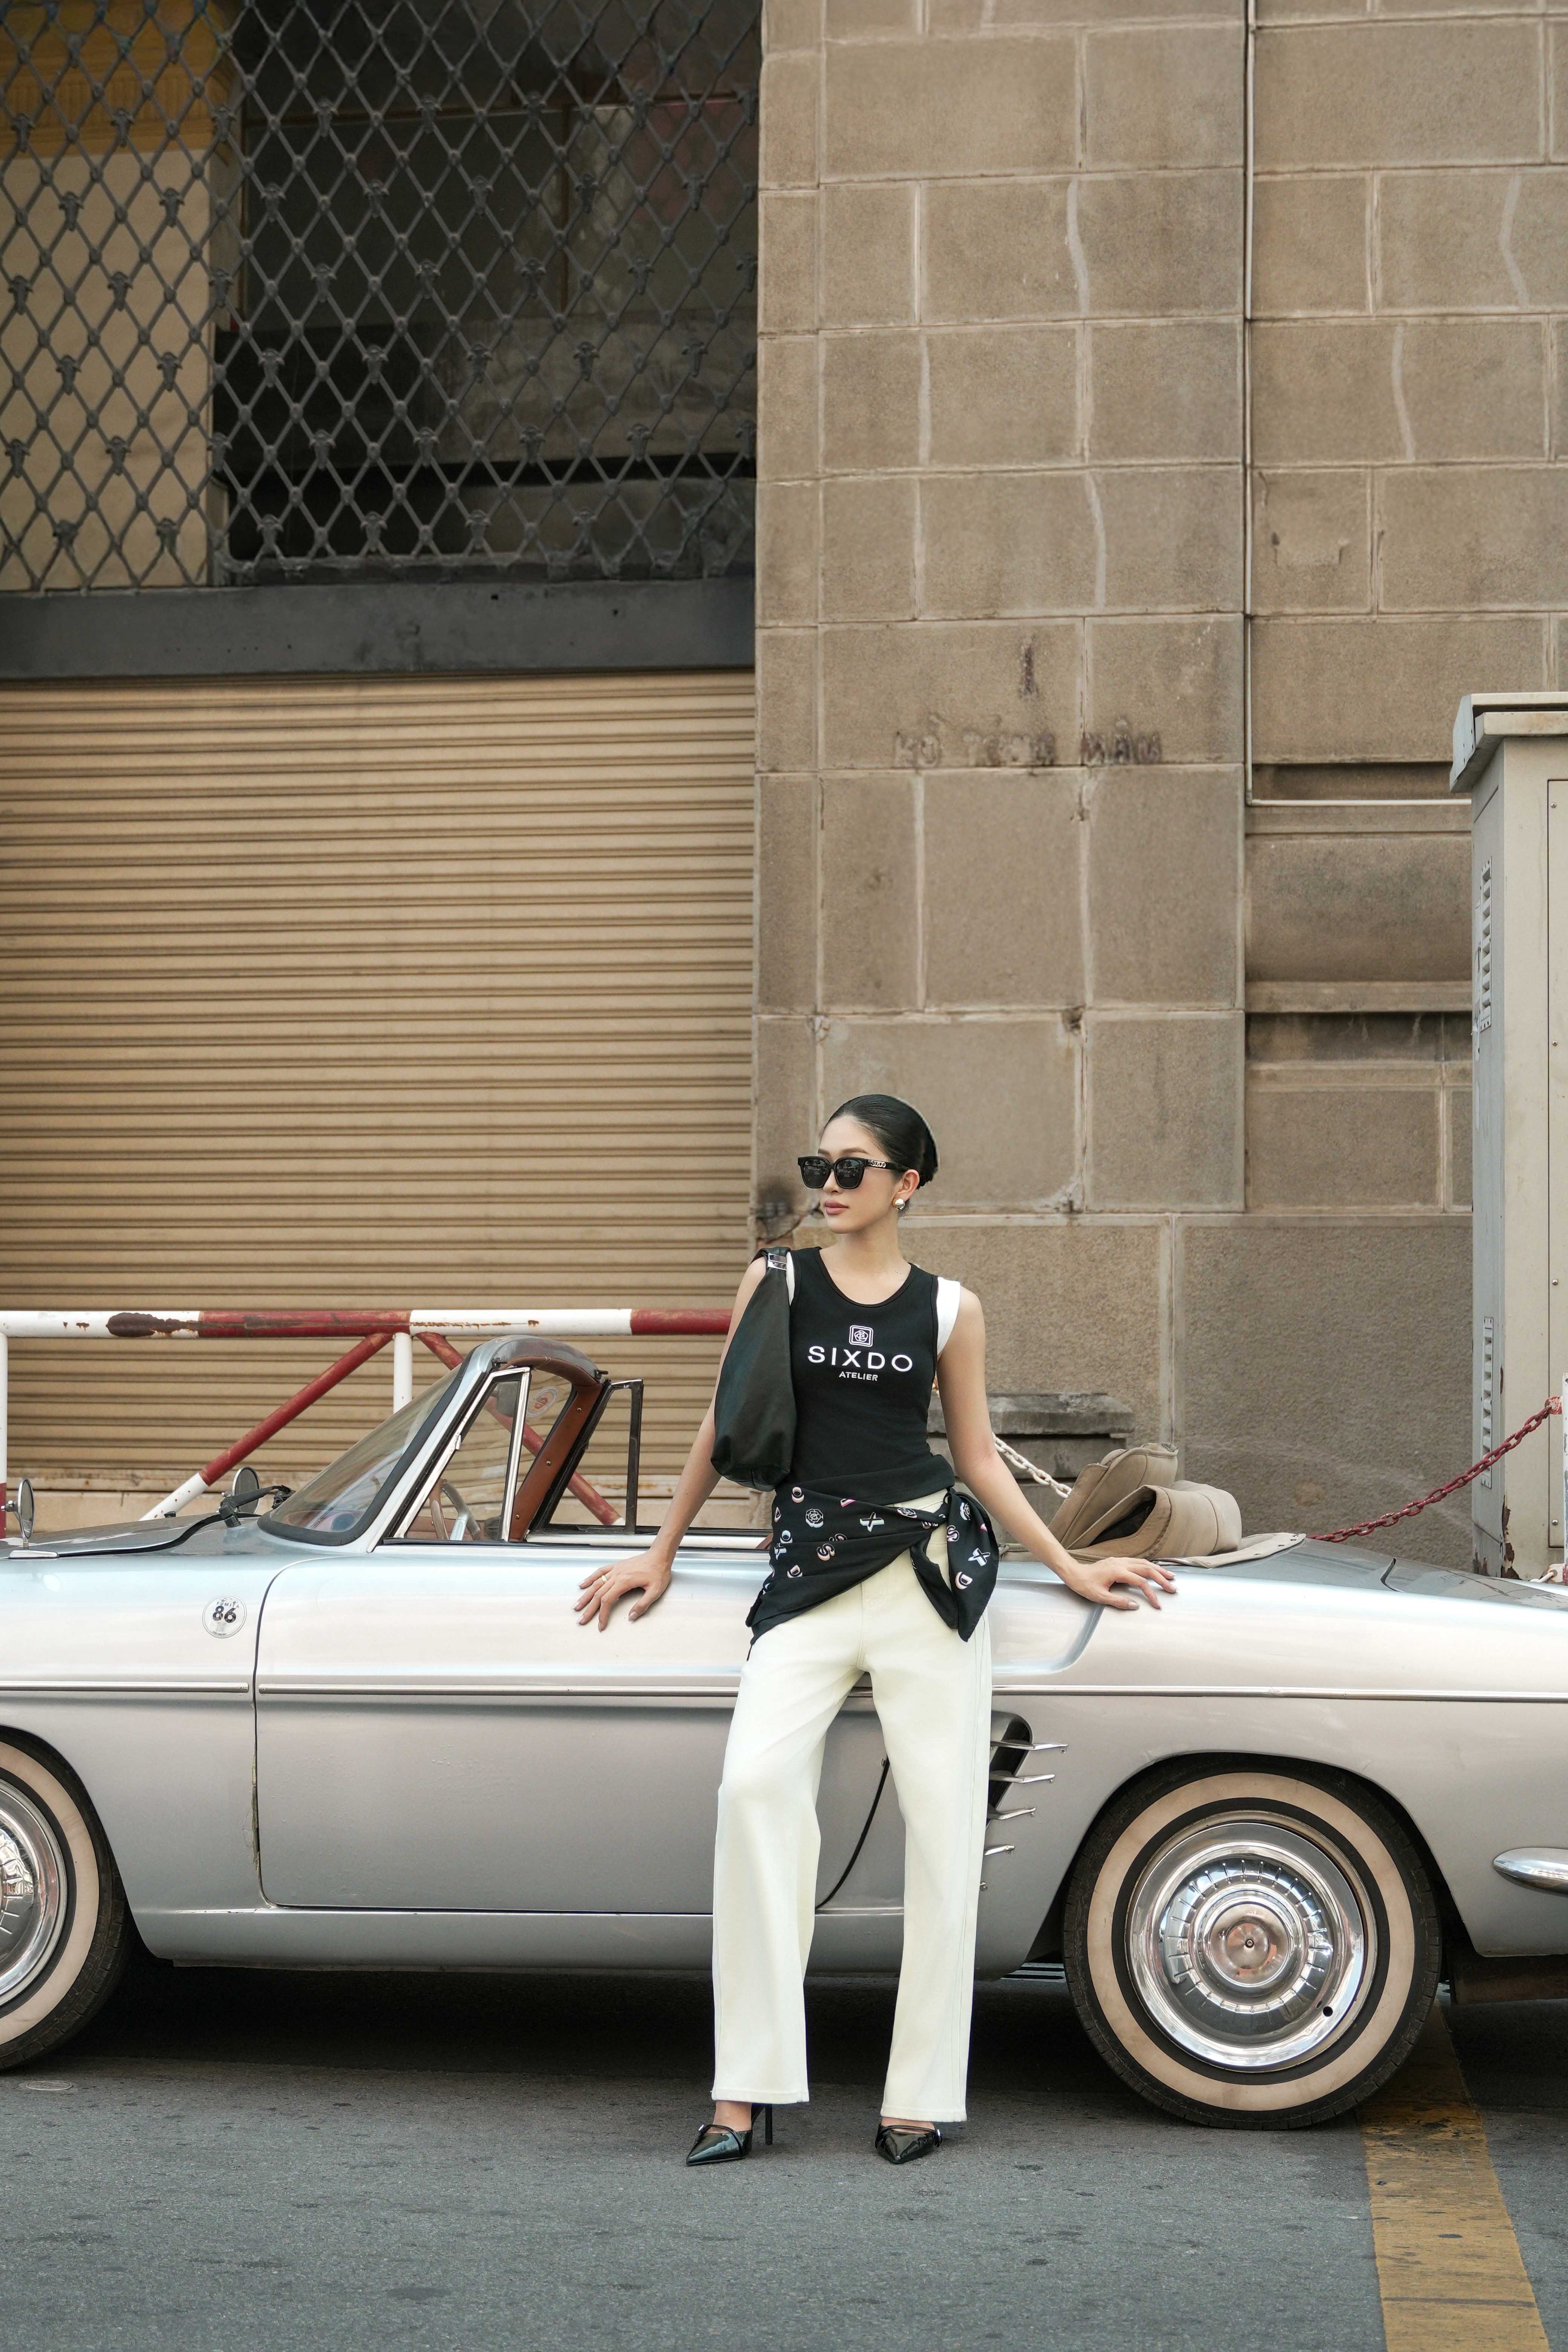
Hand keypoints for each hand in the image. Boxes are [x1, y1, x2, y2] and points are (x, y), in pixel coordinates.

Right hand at [574, 1550, 672, 1630]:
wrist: (659, 1556)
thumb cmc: (658, 1572)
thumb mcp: (655, 1591)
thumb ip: (642, 1605)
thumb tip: (631, 1617)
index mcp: (624, 1582)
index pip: (608, 1601)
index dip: (602, 1615)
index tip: (601, 1625)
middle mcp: (616, 1575)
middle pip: (598, 1594)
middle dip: (589, 1609)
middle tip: (581, 1620)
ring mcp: (615, 1570)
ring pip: (596, 1584)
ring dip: (585, 1596)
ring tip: (577, 1606)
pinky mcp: (616, 1566)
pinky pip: (600, 1572)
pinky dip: (590, 1578)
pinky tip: (583, 1584)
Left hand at [1058, 1554, 1176, 1611]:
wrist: (1074, 1573)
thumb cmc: (1085, 1585)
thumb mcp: (1100, 1597)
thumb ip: (1118, 1601)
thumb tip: (1135, 1605)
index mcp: (1118, 1572)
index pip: (1141, 1583)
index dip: (1151, 1594)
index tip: (1157, 1604)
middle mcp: (1121, 1563)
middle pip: (1147, 1569)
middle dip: (1162, 1578)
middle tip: (1173, 1587)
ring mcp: (1120, 1560)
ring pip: (1144, 1562)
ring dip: (1158, 1570)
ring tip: (1169, 1576)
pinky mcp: (1118, 1561)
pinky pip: (1138, 1561)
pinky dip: (1149, 1565)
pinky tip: (1154, 1569)